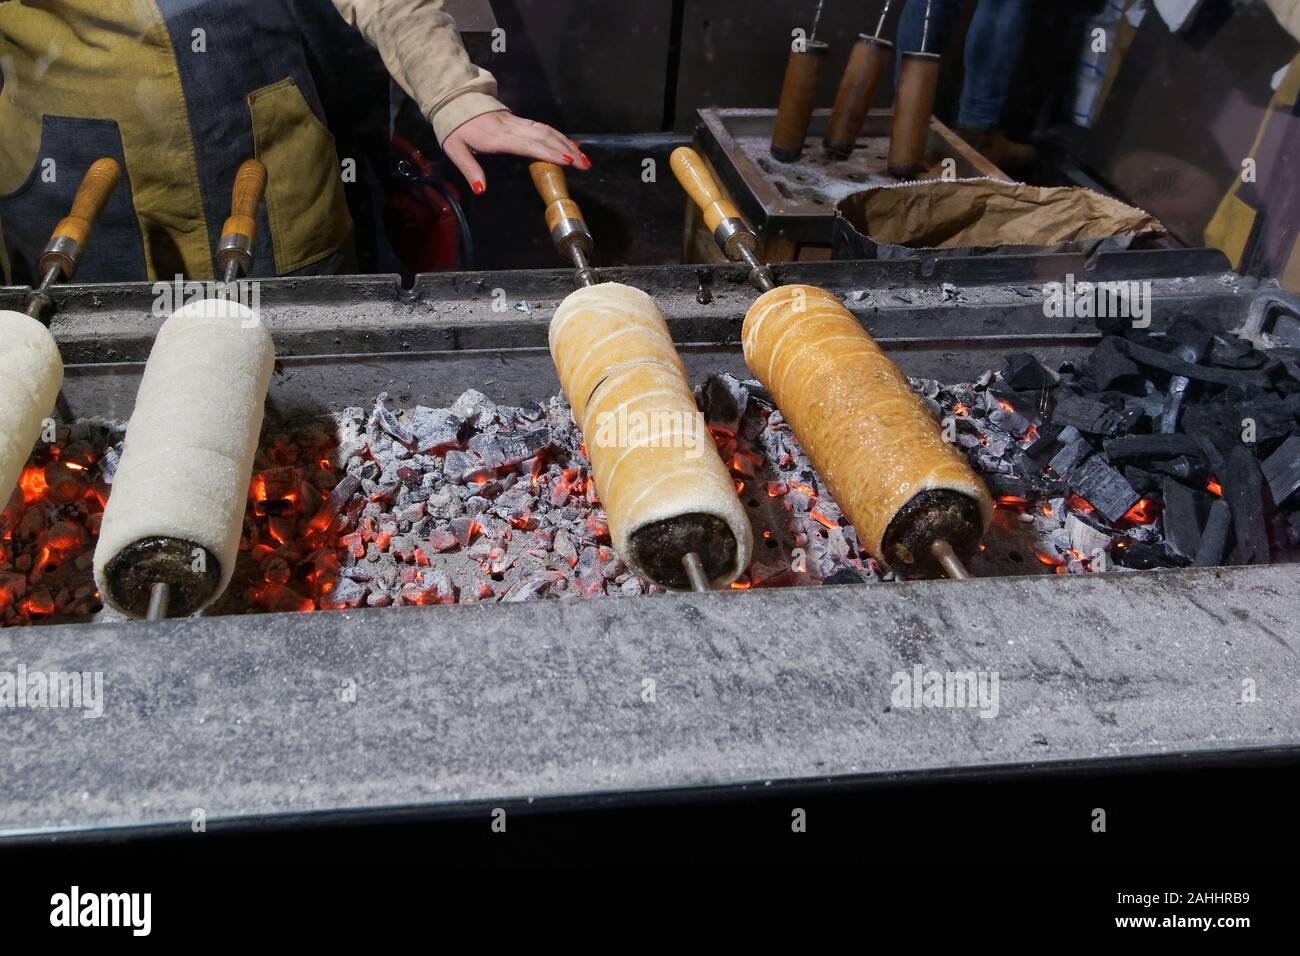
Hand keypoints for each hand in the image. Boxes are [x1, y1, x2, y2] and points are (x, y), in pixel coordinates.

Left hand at [442, 112, 590, 194]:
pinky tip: (569, 145)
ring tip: (583, 157)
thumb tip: (481, 189)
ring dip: (567, 144)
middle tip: (584, 164)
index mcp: (498, 137)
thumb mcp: (455, 149)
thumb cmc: (456, 128)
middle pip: (544, 137)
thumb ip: (470, 169)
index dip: (547, 152)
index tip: (565, 160)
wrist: (456, 101)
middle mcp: (512, 128)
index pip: (528, 145)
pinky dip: (559, 136)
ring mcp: (518, 123)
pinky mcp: (520, 121)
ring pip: (547, 131)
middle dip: (566, 150)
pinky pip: (543, 128)